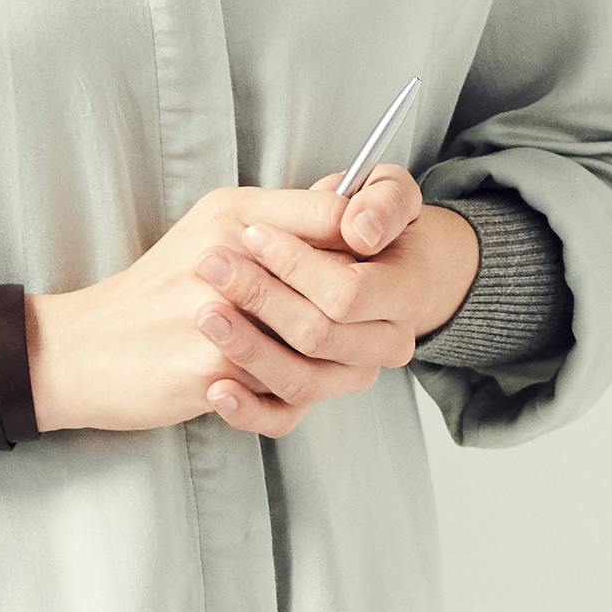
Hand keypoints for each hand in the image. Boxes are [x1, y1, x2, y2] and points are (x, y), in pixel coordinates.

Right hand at [34, 177, 461, 442]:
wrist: (82, 349)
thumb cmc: (153, 291)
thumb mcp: (210, 229)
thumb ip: (280, 215)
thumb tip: (349, 195)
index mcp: (234, 215)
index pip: (336, 216)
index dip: (372, 242)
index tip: (380, 267)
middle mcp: (231, 258)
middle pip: (343, 285)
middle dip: (369, 314)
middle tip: (378, 328)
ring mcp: (224, 319)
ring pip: (325, 348)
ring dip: (339, 364)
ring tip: (340, 365)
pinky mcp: (213, 371)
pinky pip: (286, 397)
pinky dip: (293, 402)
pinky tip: (286, 393)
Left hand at [191, 173, 476, 437]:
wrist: (379, 267)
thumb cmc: (372, 222)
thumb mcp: (387, 193)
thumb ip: (383, 201)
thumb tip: (360, 231)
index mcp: (405, 293)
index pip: (347, 293)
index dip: (296, 265)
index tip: (253, 234)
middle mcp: (385, 343)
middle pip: (318, 337)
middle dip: (260, 299)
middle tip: (212, 264)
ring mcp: (350, 373)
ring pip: (299, 381)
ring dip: (247, 350)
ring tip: (206, 316)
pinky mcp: (317, 394)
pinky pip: (284, 418)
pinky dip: (248, 409)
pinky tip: (216, 389)